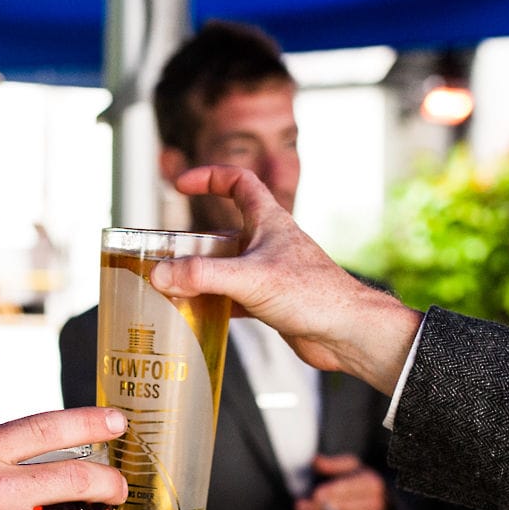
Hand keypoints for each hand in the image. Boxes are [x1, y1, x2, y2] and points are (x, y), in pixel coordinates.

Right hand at [150, 166, 420, 395]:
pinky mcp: (272, 302)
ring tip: (173, 288)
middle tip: (165, 255)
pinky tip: (200, 315)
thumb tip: (161, 274)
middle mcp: (269, 243)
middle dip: (194, 241)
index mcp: (269, 221)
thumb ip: (202, 276)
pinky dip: (216, 304)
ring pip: (227, 266)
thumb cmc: (313, 294)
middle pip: (224, 230)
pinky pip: (235, 297)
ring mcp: (270, 273)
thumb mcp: (250, 278)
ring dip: (202, 275)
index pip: (238, 182)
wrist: (348, 332)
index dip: (209, 177)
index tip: (181, 184)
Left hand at [295, 454, 390, 509]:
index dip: (330, 493)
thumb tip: (315, 461)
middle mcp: (374, 505)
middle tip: (300, 507)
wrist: (380, 502)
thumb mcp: (351, 467)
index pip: (348, 490)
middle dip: (317, 509)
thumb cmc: (359, 481)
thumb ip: (333, 464)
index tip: (314, 494)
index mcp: (371, 484)